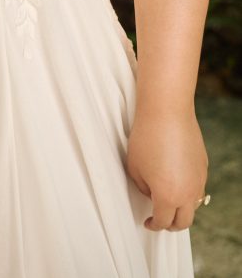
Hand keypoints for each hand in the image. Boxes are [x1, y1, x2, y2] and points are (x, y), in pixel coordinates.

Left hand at [126, 107, 208, 230]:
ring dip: (181, 208)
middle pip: (183, 222)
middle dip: (171, 224)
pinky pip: (197, 186)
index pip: (163, 221)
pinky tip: (177, 180)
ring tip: (169, 201)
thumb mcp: (134, 167)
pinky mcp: (203, 166)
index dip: (153, 225)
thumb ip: (143, 188)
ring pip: (193, 205)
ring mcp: (199, 179)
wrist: (167, 112)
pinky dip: (188, 191)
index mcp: (168, 196)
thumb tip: (152, 193)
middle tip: (160, 220)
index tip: (147, 222)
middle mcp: (188, 193)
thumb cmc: (146, 137)